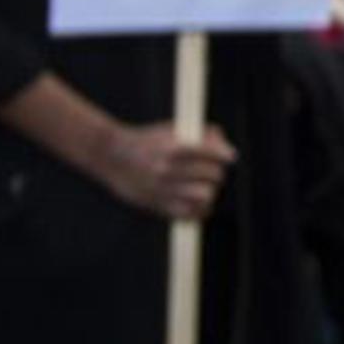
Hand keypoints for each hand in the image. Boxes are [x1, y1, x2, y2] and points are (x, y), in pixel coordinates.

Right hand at [94, 122, 235, 220]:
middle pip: (211, 174)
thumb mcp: (172, 129)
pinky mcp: (157, 204)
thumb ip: (201, 133)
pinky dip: (200, 209)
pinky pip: (188, 214)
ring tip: (208, 187)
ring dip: (211, 191)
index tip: (231, 157)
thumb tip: (225, 146)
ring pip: (204, 195)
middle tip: (215, 172)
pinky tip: (200, 203)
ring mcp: (163, 189)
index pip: (210, 153)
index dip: (225, 155)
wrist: (112, 155)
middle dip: (217, 172)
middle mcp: (169, 169)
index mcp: (173, 148)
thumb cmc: (147, 140)